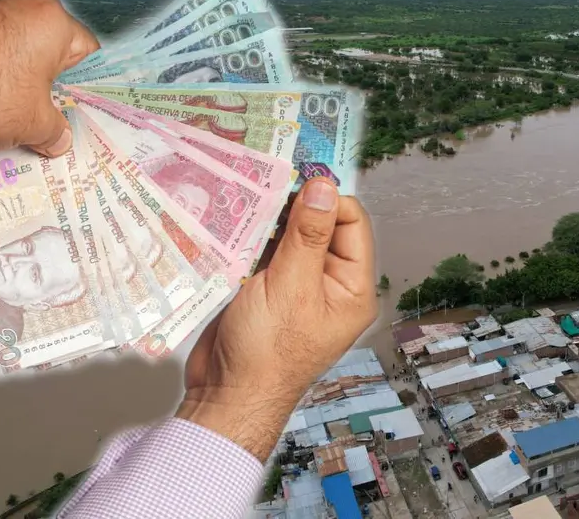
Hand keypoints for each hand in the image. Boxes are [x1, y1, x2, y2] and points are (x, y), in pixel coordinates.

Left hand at [0, 0, 99, 156]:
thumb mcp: (34, 123)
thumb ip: (56, 130)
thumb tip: (59, 139)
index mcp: (53, 20)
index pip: (89, 54)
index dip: (88, 85)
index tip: (85, 107)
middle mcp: (24, 5)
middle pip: (53, 51)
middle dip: (52, 85)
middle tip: (55, 118)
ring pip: (21, 51)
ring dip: (23, 81)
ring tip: (21, 114)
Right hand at [176, 178, 377, 460]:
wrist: (226, 394)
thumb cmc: (267, 351)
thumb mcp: (291, 286)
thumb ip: (307, 234)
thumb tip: (324, 185)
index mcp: (353, 287)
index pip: (351, 223)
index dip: (326, 199)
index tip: (293, 184)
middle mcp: (331, 284)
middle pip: (320, 225)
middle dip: (294, 207)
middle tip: (263, 186)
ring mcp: (298, 286)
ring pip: (289, 235)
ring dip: (269, 220)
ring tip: (244, 202)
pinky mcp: (268, 289)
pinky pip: (266, 251)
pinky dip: (252, 237)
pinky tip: (233, 223)